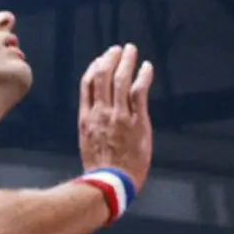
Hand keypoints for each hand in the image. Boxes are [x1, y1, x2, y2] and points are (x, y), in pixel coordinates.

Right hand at [78, 43, 153, 187]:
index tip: (101, 59)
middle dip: (111, 59)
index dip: (94, 67)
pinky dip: (143, 76)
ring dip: (127, 61)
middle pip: (102, 77)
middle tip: (118, 49)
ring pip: (121, 80)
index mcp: (86, 118)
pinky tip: (147, 67)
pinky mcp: (137, 121)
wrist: (110, 184)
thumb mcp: (88, 143)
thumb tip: (96, 117)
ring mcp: (119, 116)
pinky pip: (139, 91)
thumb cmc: (101, 168)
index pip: (87, 85)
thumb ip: (93, 126)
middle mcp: (101, 113)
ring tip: (132, 50)